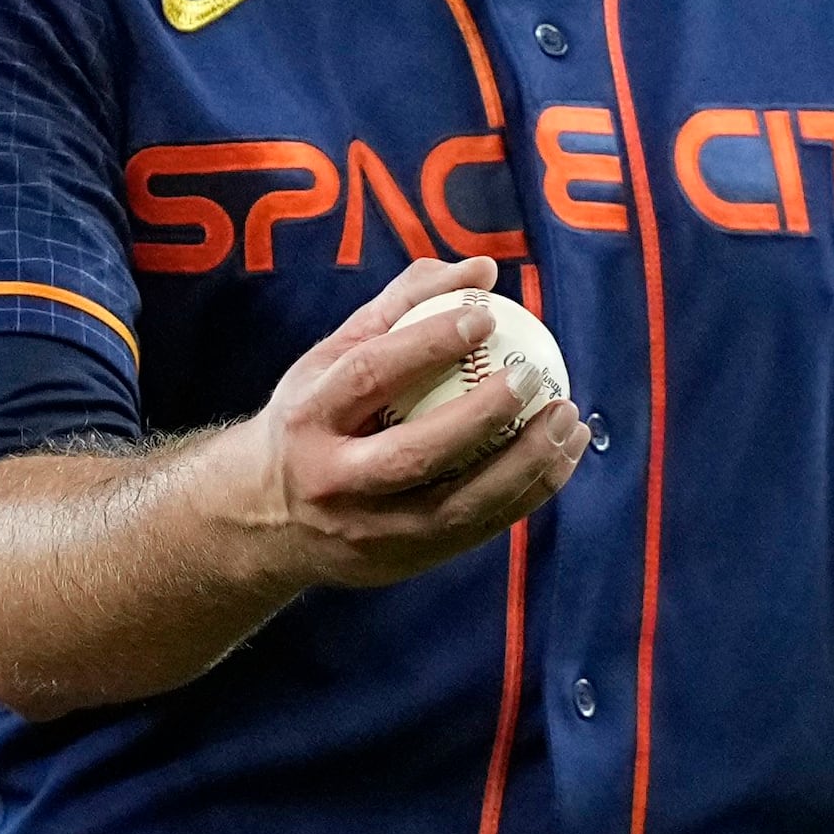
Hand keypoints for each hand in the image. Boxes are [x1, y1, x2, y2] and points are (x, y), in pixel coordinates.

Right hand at [235, 254, 584, 590]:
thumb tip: (482, 270)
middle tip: (534, 376)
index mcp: (307, 420)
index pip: (371, 374)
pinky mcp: (401, 563)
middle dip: (483, 415)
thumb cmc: (313, 418)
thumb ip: (402, 307)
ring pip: (458, 506)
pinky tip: (560, 457)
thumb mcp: (332, 358)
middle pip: (414, 453)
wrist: (265, 520)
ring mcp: (368, 533)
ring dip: (524, 464)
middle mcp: (332, 482)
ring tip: (567, 418)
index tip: (485, 314)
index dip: (429, 342)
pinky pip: (476, 530)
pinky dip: (525, 494)